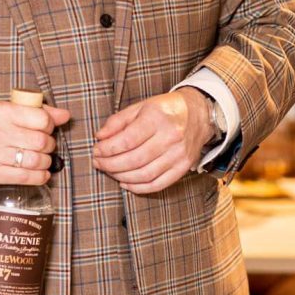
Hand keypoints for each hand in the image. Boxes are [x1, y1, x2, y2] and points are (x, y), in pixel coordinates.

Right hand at [0, 101, 69, 187]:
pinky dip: (39, 177)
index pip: (41, 118)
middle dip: (49, 146)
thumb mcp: (2, 111)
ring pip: (35, 160)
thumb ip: (34, 111)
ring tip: (42, 161)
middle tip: (45, 147)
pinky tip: (40, 174)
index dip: (50, 126)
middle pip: (41, 141)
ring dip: (45, 163)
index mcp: (1, 111)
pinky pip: (25, 177)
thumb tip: (65, 115)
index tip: (46, 129)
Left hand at [93, 90, 211, 193]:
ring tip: (109, 171)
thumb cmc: (166, 109)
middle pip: (134, 159)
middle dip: (110, 164)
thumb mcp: (141, 106)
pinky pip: (158, 184)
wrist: (199, 114)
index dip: (107, 149)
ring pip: (145, 174)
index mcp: (157, 118)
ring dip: (122, 176)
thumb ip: (118, 121)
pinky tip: (126, 183)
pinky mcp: (183, 167)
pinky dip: (139, 188)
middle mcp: (170, 137)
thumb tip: (100, 136)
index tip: (96, 150)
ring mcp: (178, 154)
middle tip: (98, 163)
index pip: (127, 140)